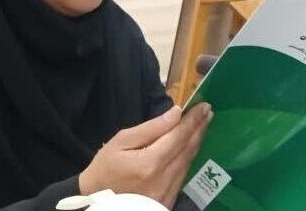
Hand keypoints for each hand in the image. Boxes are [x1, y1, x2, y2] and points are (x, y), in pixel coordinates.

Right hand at [79, 102, 212, 208]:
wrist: (98, 199)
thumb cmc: (105, 167)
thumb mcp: (121, 141)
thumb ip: (151, 128)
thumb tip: (175, 113)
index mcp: (150, 162)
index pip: (178, 136)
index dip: (192, 120)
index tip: (203, 106)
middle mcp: (163, 179)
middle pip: (187, 149)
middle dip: (199, 128)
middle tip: (207, 111)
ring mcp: (168, 192)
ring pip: (188, 162)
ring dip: (197, 141)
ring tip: (203, 124)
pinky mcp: (168, 200)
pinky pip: (183, 174)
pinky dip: (189, 157)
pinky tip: (191, 145)